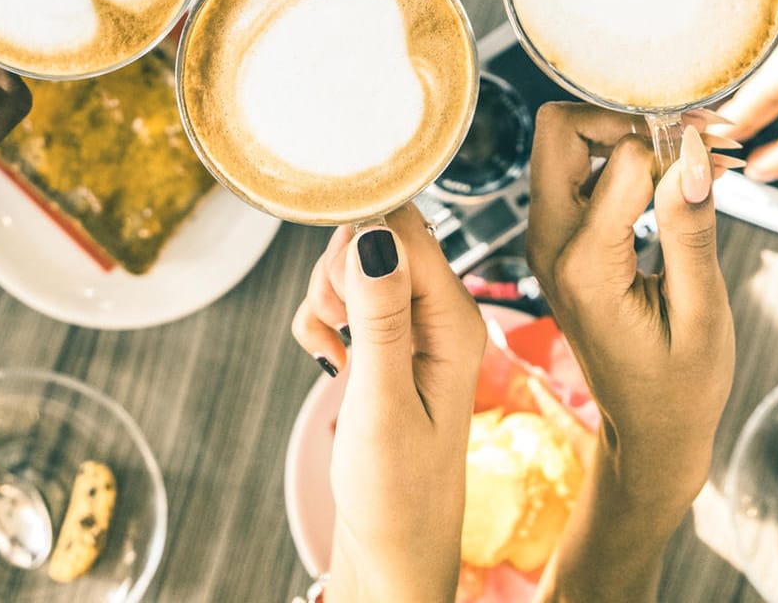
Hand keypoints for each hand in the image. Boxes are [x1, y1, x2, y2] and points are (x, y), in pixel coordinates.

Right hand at [289, 208, 486, 602]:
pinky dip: (322, 321)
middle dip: (339, 270)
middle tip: (340, 329)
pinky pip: (346, 300)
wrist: (393, 548)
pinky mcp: (388, 344)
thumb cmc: (398, 493)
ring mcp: (414, 328)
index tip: (339, 294)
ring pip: (356, 265)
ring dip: (327, 296)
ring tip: (336, 350)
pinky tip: (330, 359)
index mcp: (455, 321)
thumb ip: (379, 317)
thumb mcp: (383, 403)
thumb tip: (376, 236)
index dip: (358, 243)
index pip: (407, 229)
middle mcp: (441, 315)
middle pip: (378, 237)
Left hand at [525, 105, 734, 599]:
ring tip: (687, 160)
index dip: (676, 145)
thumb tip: (691, 151)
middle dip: (625, 119)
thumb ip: (691, 228)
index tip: (719, 149)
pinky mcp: (556, 243)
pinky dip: (617, 161)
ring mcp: (546, 242)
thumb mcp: (701, 311)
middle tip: (689, 140)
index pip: (622, 158)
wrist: (647, 431)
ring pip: (562, 144)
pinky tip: (668, 183)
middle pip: (559, 129)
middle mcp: (549, 245)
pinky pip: (572, 174)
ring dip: (622, 137)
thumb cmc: (680, 385)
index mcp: (584, 264)